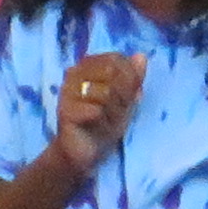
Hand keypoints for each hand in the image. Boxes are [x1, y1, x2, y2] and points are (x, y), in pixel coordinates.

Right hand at [44, 53, 146, 175]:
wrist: (84, 152)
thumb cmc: (104, 123)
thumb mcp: (126, 99)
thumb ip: (133, 78)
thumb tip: (141, 56)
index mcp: (87, 67)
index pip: (115, 59)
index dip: (129, 77)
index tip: (129, 96)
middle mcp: (74, 74)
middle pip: (111, 71)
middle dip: (123, 93)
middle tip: (119, 110)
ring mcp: (67, 92)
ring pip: (106, 91)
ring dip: (115, 111)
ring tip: (108, 121)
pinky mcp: (66, 112)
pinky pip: (96, 110)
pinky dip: (104, 122)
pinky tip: (99, 128)